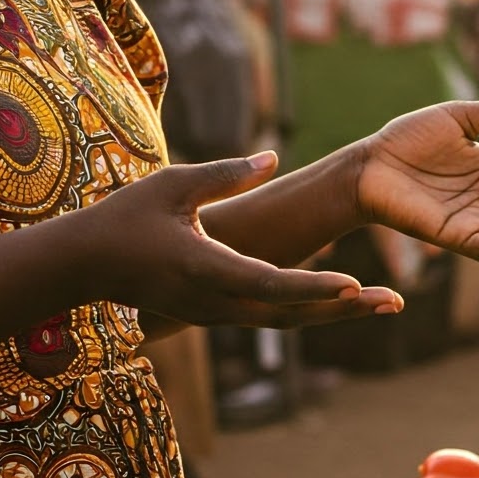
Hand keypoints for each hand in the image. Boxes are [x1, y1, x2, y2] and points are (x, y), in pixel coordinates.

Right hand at [79, 154, 399, 328]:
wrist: (84, 265)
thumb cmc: (124, 217)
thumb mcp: (173, 185)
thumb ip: (225, 175)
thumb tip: (273, 157)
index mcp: (207, 269)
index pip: (270, 283)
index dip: (313, 286)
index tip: (353, 283)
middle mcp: (216, 302)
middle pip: (291, 313)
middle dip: (344, 309)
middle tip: (395, 301)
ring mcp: (215, 315)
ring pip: (284, 320)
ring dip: (333, 313)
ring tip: (384, 302)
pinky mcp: (214, 315)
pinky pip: (269, 317)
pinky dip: (307, 309)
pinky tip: (340, 299)